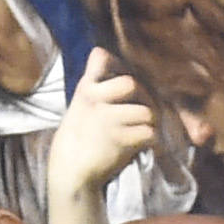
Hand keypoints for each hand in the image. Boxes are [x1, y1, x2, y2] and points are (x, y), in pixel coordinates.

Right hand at [45, 47, 157, 223]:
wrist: (71, 170)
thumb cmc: (79, 136)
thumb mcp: (80, 104)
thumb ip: (95, 83)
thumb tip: (103, 53)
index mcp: (86, 89)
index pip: (101, 58)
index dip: (116, 64)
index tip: (122, 77)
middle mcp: (96, 99)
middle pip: (132, 84)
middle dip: (143, 97)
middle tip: (143, 110)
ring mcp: (108, 119)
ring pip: (146, 111)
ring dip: (150, 123)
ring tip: (143, 131)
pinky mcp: (120, 140)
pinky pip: (149, 133)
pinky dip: (151, 141)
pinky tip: (145, 145)